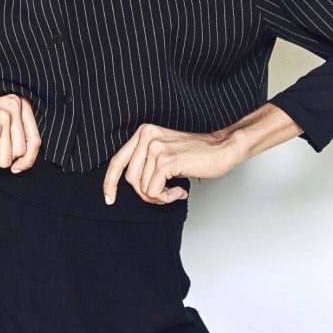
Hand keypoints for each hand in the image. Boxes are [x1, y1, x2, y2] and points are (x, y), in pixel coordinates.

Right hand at [0, 93, 41, 171]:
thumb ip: (17, 136)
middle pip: (20, 153)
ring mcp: (3, 118)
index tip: (17, 167)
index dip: (28, 159)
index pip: (36, 140)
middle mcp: (14, 107)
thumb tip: (26, 163)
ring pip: (6, 160)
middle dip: (2, 158)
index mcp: (20, 104)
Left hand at [102, 122, 238, 204]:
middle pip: (130, 179)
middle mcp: (146, 136)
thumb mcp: (164, 152)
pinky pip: (154, 191)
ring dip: (159, 196)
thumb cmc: (197, 154)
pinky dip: (167, 197)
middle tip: (165, 194)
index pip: (117, 160)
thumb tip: (130, 185)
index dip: (109, 182)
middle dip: (145, 194)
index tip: (109, 199)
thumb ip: (145, 162)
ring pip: (142, 188)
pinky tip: (180, 191)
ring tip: (175, 190)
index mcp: (143, 133)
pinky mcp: (166, 161)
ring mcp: (155, 147)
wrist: (223, 148)